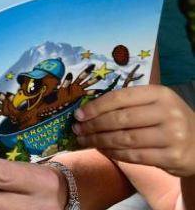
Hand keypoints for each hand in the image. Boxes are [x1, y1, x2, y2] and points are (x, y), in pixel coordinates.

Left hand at [74, 85, 194, 177]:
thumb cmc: (167, 120)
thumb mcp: (154, 104)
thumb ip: (128, 104)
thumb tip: (87, 110)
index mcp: (160, 94)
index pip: (120, 98)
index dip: (95, 107)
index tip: (78, 115)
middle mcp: (169, 112)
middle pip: (120, 120)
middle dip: (93, 126)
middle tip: (77, 130)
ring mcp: (173, 135)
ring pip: (125, 139)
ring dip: (99, 141)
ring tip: (85, 140)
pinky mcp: (173, 157)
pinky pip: (134, 156)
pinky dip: (114, 154)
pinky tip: (103, 150)